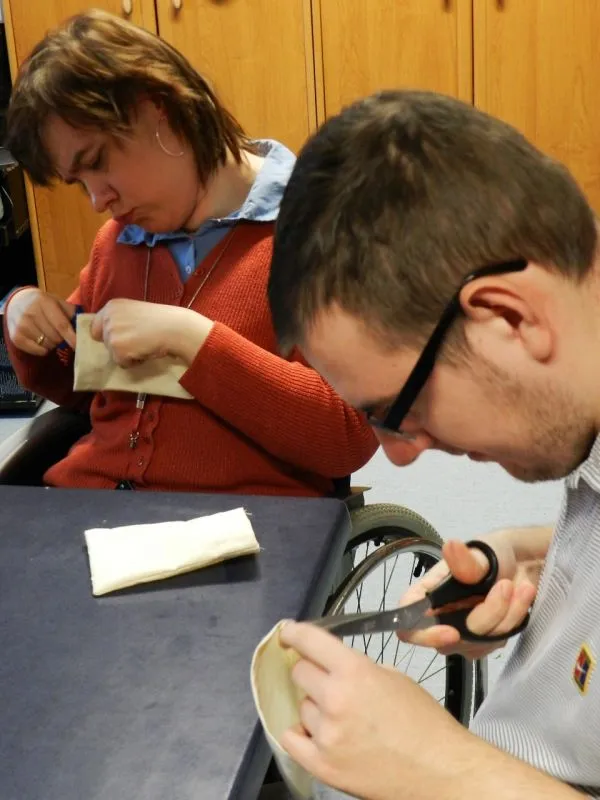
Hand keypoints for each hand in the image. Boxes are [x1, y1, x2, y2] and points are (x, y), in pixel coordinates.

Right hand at [6, 288, 75, 355]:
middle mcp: (31, 313)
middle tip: (61, 335)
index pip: (61, 325)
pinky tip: (42, 341)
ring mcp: (22, 326)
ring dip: (53, 344)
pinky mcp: (16, 337)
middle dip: (62, 339)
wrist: (17, 302)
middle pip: (55, 337)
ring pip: (47, 345)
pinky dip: (43, 349)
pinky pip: (37, 351)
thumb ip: (71, 312)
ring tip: (50, 335)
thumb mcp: (57, 302)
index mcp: (44, 302)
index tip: (79, 346)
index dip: (71, 337)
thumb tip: (86, 326)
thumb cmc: (43, 304)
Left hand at [90, 299, 213, 367]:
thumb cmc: (161, 320)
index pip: (95, 326)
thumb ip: (120, 319)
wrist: (174, 328)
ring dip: (127, 354)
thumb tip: (111, 336)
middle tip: (138, 341)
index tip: (122, 338)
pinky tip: (145, 351)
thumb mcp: (135, 311)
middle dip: (119, 345)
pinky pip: (121, 363)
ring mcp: (111, 334)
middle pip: (104, 342)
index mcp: (111, 306)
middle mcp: (107, 318)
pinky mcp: (118, 349)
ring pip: (113, 354)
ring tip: (144, 345)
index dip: (107, 335)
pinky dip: (133, 362)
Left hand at [279, 622, 469, 799]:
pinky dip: (301, 733)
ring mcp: (326, 735)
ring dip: (316, 707)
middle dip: (312, 672)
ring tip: (342, 718)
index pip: (309, 641)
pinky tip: (316, 732)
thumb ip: (357, 667)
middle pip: (300, 673)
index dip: (294, 634)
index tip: (288, 633)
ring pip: (302, 706)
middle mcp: (335, 700)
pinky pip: (291, 739)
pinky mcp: (323, 766)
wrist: (440, 771)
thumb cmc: (424, 722)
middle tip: (330, 682)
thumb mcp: (393, 677)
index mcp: (355, 672)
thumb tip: (331, 664)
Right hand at [397, 531, 539, 659]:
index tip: (452, 632)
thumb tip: (450, 546)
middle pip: (453, 638)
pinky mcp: (485, 642)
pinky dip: (515, 620)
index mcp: (427, 596)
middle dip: (486, 614)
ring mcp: (462, 635)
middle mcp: (439, 619)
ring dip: (506, 614)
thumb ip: (466, 560)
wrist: (521, 563)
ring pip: (480, 642)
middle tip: (507, 585)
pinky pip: (499, 642)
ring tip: (521, 587)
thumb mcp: (480, 553)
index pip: (408, 625)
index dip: (423, 635)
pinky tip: (522, 597)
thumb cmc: (490, 554)